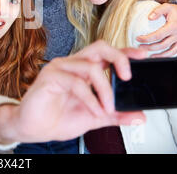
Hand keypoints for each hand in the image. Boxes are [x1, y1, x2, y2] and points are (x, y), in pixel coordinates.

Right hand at [0, 41, 146, 143]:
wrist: (32, 129)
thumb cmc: (57, 118)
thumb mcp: (94, 117)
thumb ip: (116, 115)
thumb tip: (139, 116)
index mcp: (83, 69)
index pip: (107, 54)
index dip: (125, 52)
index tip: (143, 55)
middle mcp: (72, 64)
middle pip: (99, 47)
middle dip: (118, 58)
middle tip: (127, 78)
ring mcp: (59, 68)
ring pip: (90, 67)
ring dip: (105, 90)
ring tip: (107, 109)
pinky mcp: (49, 78)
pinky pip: (76, 83)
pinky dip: (89, 99)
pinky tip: (94, 111)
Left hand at [136, 3, 176, 56]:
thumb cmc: (175, 11)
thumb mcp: (166, 7)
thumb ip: (157, 11)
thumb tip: (149, 18)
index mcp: (173, 26)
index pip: (157, 35)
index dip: (146, 39)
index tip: (138, 39)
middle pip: (162, 45)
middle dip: (149, 48)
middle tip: (140, 47)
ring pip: (171, 52)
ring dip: (160, 56)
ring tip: (150, 56)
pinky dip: (174, 58)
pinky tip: (165, 59)